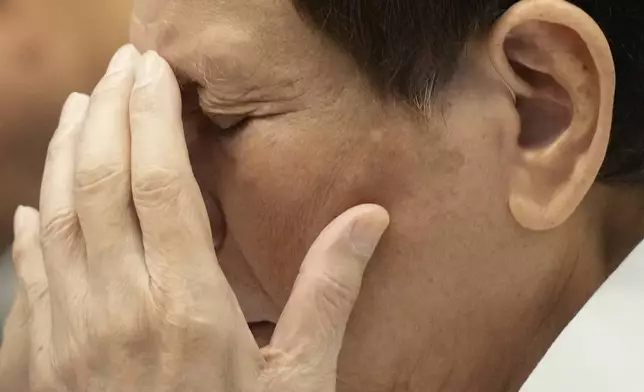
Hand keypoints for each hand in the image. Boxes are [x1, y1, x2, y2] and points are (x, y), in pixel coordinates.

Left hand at [0, 45, 388, 391]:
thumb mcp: (302, 380)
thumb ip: (328, 291)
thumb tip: (369, 221)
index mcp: (187, 306)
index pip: (159, 182)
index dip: (154, 117)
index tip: (154, 70)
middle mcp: (118, 308)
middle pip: (101, 183)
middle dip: (110, 113)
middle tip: (121, 67)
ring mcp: (67, 335)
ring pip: (56, 216)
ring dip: (65, 153)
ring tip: (81, 107)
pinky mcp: (39, 362)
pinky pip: (28, 274)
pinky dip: (32, 227)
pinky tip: (36, 203)